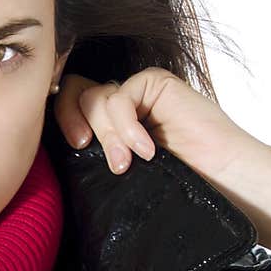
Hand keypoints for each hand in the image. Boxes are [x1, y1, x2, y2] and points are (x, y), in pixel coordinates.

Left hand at [51, 68, 255, 189]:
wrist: (225, 181)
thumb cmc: (176, 187)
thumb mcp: (119, 177)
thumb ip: (90, 161)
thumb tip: (45, 160)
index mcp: (103, 127)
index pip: (64, 109)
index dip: (56, 122)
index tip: (68, 149)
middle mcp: (117, 106)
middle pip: (71, 94)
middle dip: (70, 120)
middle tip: (82, 148)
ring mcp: (137, 93)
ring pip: (94, 96)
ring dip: (106, 133)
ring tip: (126, 164)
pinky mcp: (156, 84)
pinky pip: (120, 95)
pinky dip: (126, 124)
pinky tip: (145, 150)